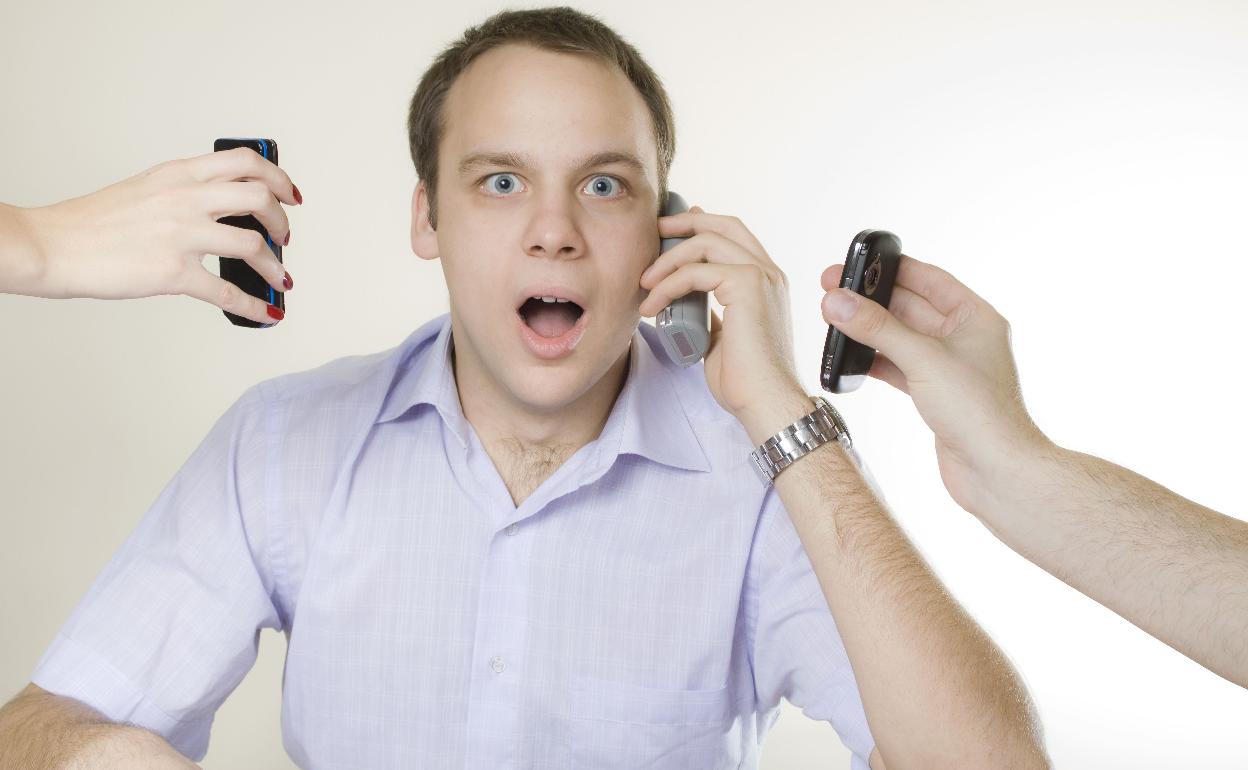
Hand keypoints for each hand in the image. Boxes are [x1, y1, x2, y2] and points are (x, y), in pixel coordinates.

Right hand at [23, 147, 299, 324]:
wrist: (54, 245)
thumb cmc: (94, 222)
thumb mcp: (146, 188)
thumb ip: (186, 191)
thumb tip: (225, 207)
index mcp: (179, 174)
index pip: (245, 162)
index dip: (278, 177)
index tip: (289, 194)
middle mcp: (185, 198)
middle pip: (260, 199)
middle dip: (282, 220)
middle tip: (284, 236)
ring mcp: (181, 235)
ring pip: (253, 246)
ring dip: (275, 266)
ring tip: (280, 277)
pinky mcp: (173, 272)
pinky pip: (227, 293)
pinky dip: (255, 306)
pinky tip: (266, 313)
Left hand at [638, 205, 803, 427]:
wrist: (765, 402)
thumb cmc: (745, 381)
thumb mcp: (723, 337)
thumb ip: (712, 313)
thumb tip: (690, 302)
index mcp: (766, 281)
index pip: (735, 236)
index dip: (702, 225)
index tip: (671, 230)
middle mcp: (768, 272)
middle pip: (723, 225)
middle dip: (684, 223)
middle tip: (653, 232)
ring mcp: (761, 276)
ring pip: (705, 243)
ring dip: (668, 259)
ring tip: (644, 283)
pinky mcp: (747, 286)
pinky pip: (695, 272)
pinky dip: (667, 285)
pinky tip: (652, 306)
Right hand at [820, 254, 1054, 516]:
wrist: (995, 471)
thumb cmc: (979, 412)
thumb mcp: (922, 359)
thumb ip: (877, 328)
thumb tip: (838, 301)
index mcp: (975, 318)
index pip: (929, 279)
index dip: (892, 269)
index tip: (858, 263)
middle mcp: (964, 339)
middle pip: (909, 308)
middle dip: (872, 301)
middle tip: (832, 292)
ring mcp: (948, 368)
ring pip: (900, 339)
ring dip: (869, 331)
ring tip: (834, 322)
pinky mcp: (934, 395)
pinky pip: (898, 368)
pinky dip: (875, 362)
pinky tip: (851, 360)